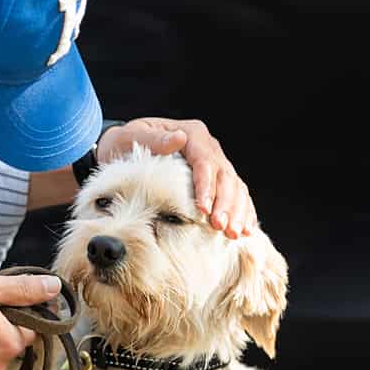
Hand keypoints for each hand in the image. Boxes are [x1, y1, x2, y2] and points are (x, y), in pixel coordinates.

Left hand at [98, 117, 255, 237]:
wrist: (123, 150)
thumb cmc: (124, 144)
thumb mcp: (129, 137)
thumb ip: (152, 139)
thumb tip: (179, 139)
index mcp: (192, 134)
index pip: (205, 161)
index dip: (207, 187)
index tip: (203, 210)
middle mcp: (208, 148)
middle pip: (225, 176)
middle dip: (226, 204)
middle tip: (221, 228)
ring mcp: (215, 164)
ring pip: (236, 187)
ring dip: (237, 212)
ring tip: (233, 234)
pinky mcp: (216, 181)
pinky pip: (236, 196)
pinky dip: (243, 213)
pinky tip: (245, 230)